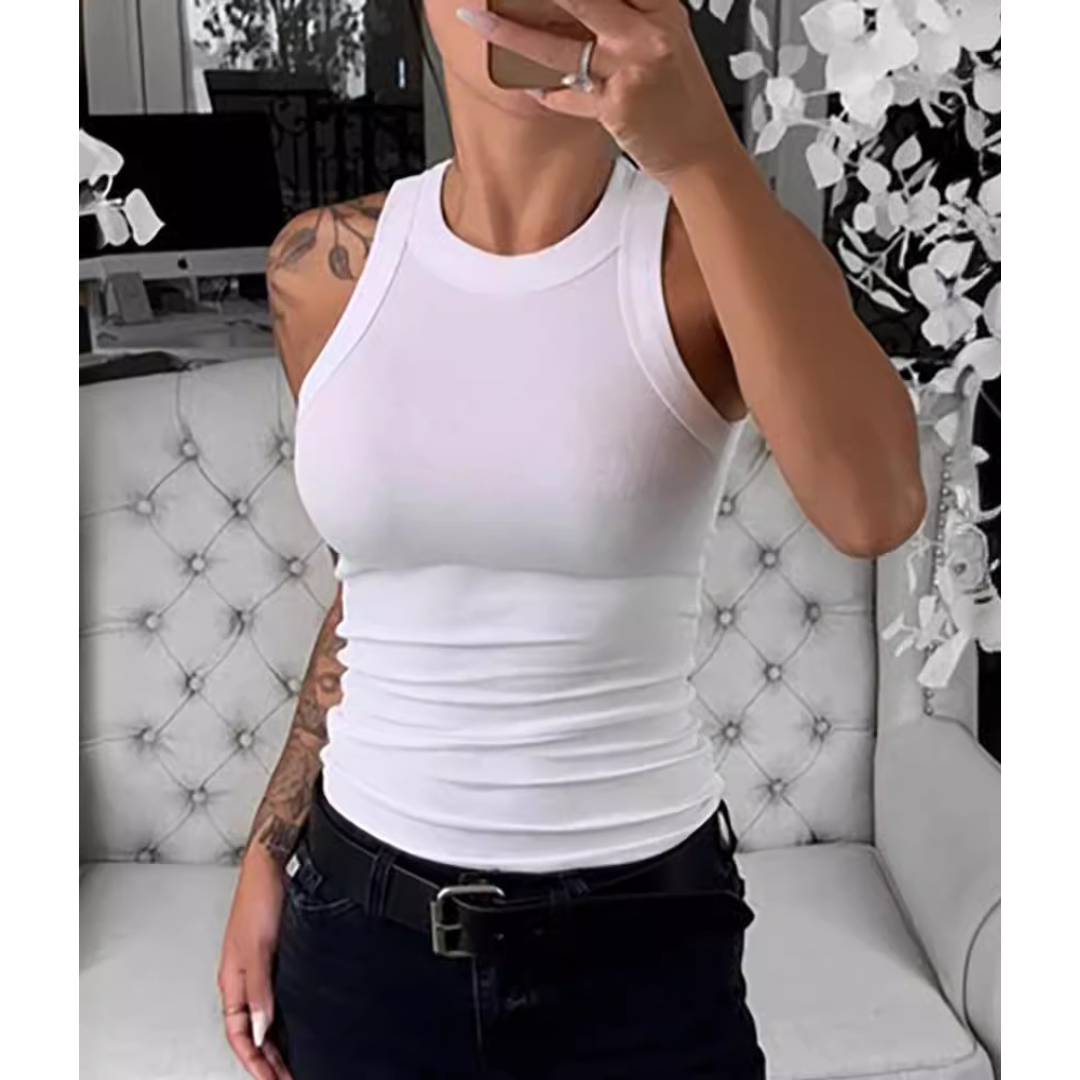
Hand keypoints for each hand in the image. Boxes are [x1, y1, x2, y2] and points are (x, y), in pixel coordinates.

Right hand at [217, 847, 294, 1079]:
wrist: (274, 862)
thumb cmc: (259, 896)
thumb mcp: (258, 948)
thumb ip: (258, 991)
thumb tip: (259, 1029)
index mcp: (231, 981)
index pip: (238, 1035)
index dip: (254, 1063)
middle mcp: (243, 979)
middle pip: (250, 1033)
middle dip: (266, 1061)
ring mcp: (259, 969)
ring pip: (263, 1019)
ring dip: (275, 1044)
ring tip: (292, 1064)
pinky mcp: (275, 957)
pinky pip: (275, 999)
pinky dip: (283, 1019)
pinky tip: (297, 1026)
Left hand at [457, 0, 737, 186]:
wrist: (701, 150)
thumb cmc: (679, 95)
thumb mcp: (661, 37)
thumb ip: (620, 15)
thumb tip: (569, 6)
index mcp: (660, 6)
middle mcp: (648, 33)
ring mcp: (632, 70)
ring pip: (559, 47)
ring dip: (511, 34)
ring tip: (478, 21)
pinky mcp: (617, 108)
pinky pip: (567, 95)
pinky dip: (546, 92)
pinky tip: (531, 87)